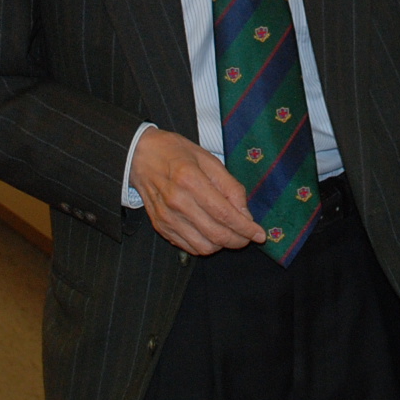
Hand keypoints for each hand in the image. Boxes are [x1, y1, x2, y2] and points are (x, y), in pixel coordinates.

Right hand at [130, 128, 264, 254]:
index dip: (246, 228)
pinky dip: (205, 245)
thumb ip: (230, 186)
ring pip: (203, 246)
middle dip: (239, 240)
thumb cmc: (176, 153)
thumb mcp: (208, 159)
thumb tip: (245, 214)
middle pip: (216, 234)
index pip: (224, 214)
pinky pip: (189, 247)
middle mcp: (177, 202)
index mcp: (190, 180)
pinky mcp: (160, 226)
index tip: (260, 234)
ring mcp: (166, 217)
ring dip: (223, 245)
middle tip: (248, 236)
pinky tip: (211, 234)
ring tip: (229, 234)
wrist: (139, 155)